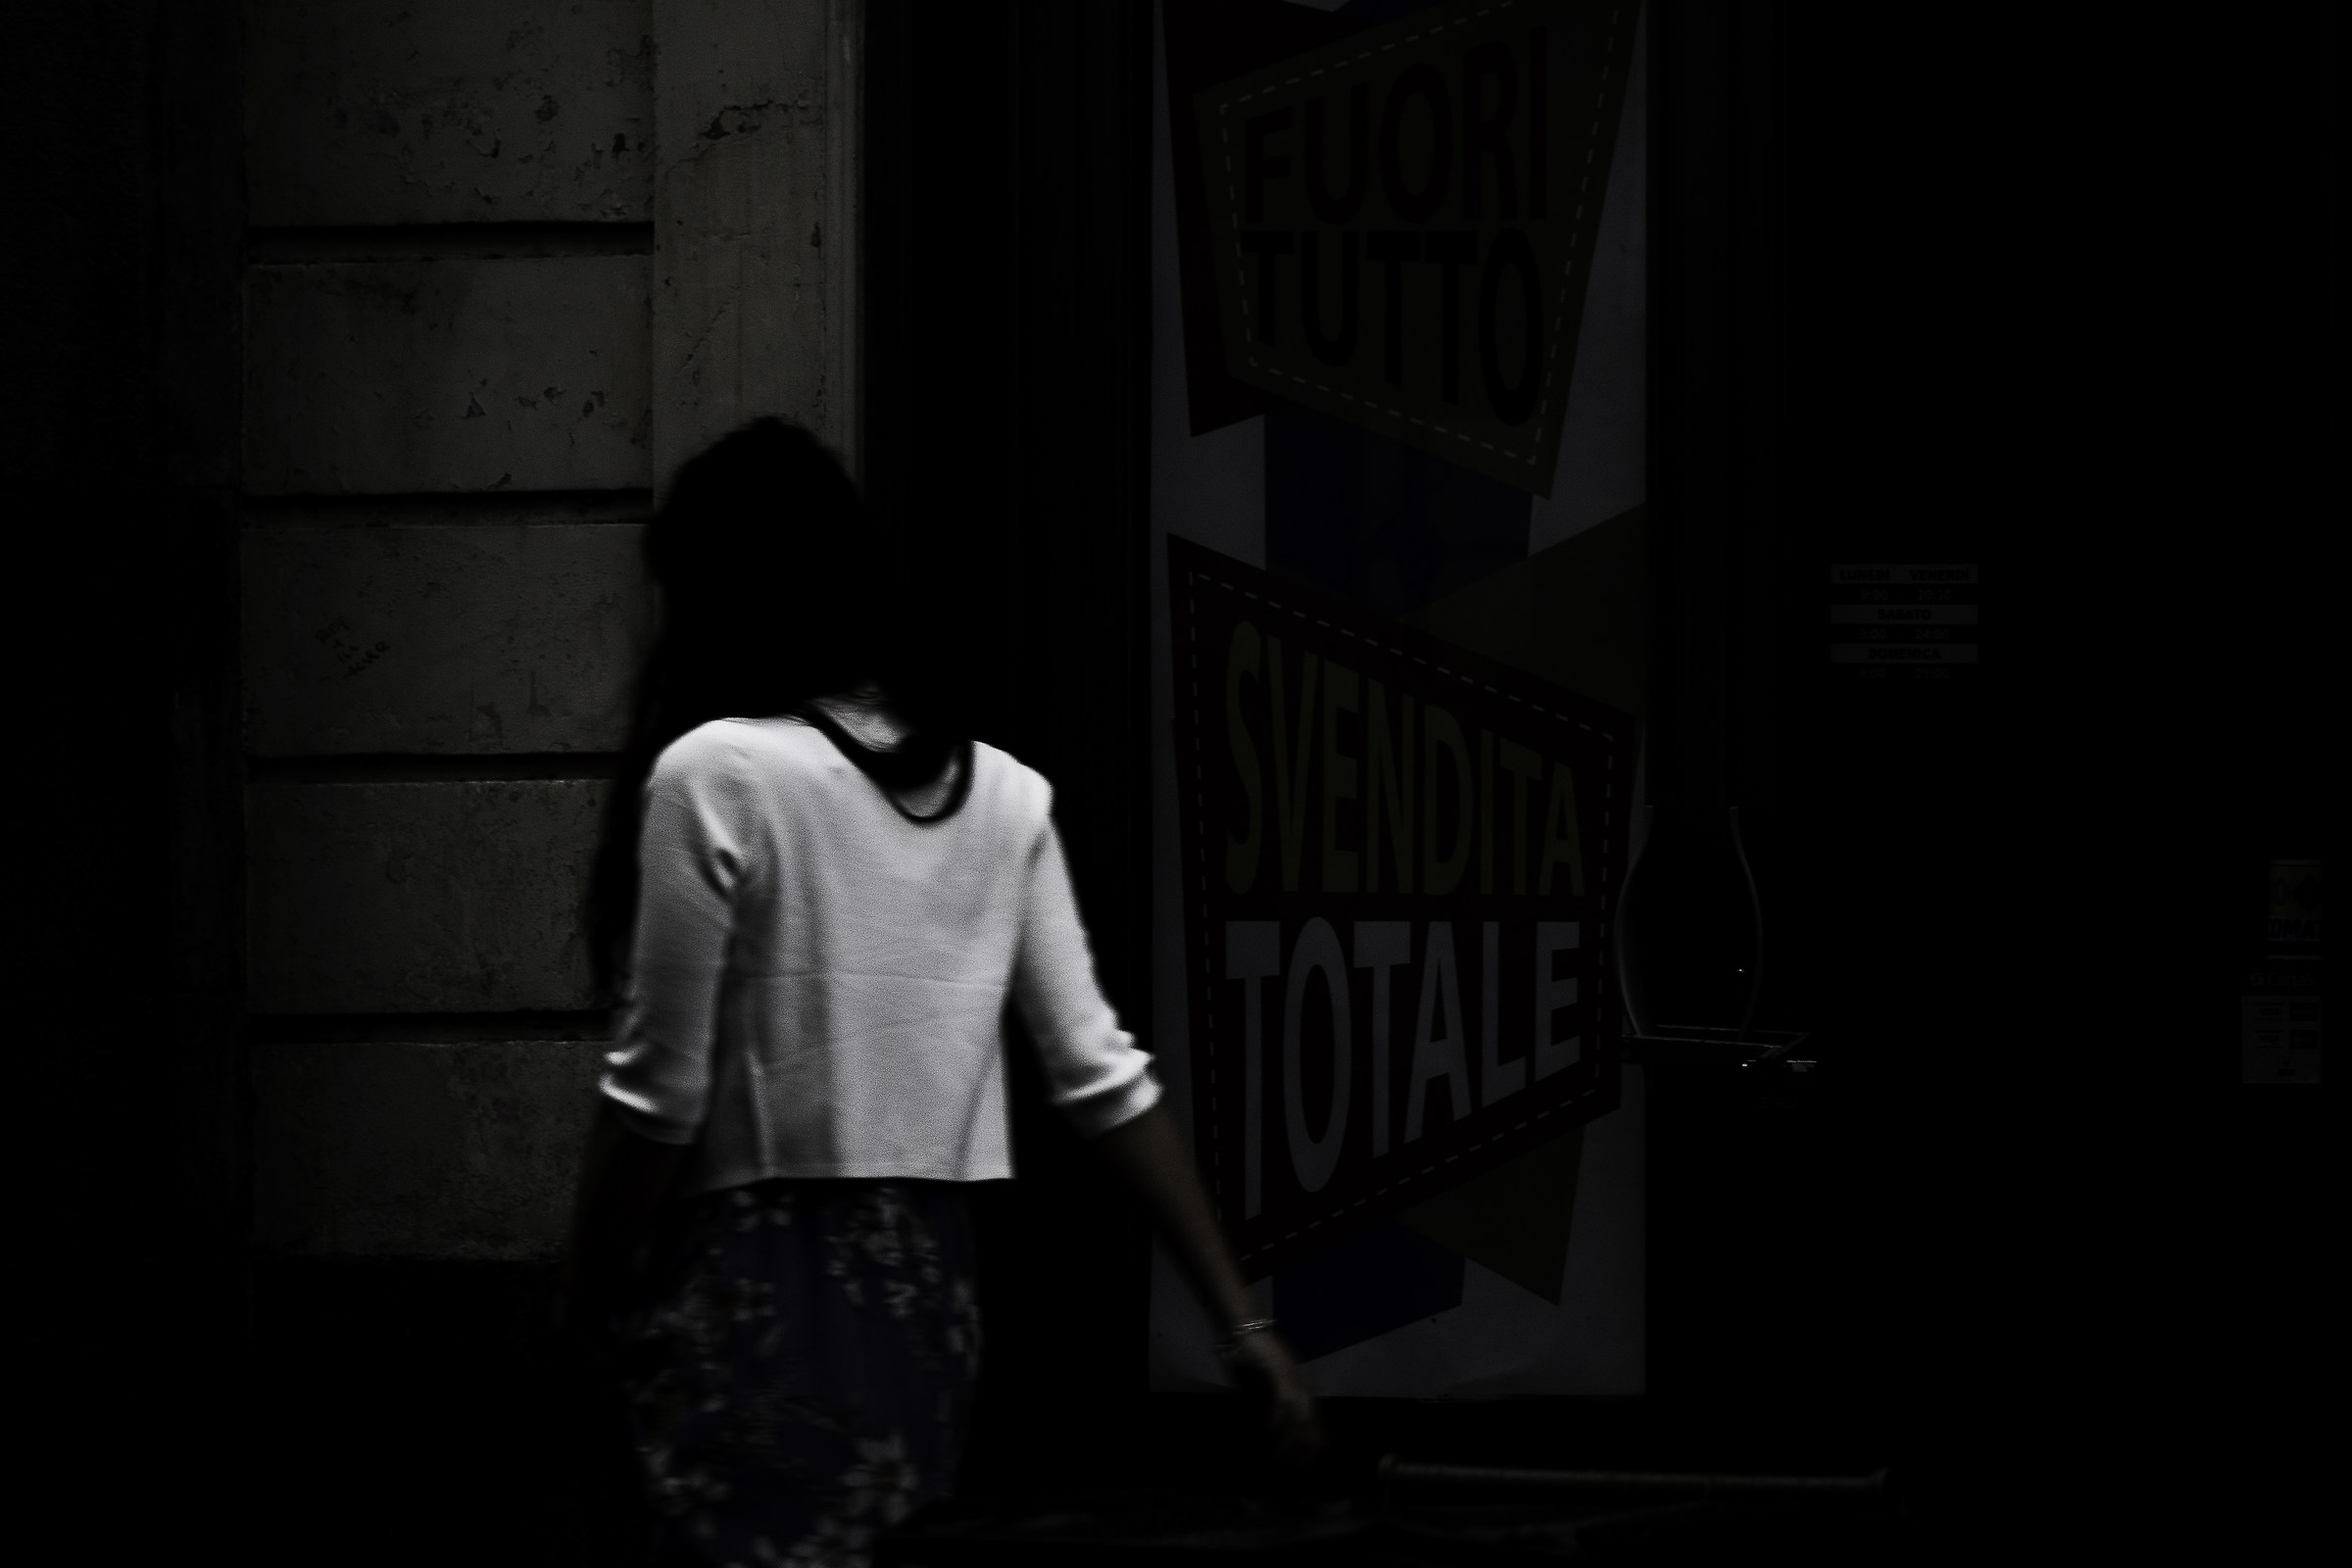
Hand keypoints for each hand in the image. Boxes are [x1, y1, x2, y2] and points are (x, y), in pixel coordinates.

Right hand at [1224, 1329, 1322, 1470]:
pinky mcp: (1282, 1371)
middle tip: (1282, 1478)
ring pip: (1299, 1422)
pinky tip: (1265, 1435)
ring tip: (1270, 1463)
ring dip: (1284, 1446)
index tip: (1295, 1478)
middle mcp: (1307, 1390)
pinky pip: (1283, 1404)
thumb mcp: (1265, 1393)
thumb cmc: (1253, 1362)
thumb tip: (1268, 1445)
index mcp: (1307, 1395)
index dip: (1309, 1458)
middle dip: (1298, 1459)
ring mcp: (1296, 1380)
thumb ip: (1272, 1414)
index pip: (1318, 1434)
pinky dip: (1275, 1423)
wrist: (1245, 1330)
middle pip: (1312, 1433)